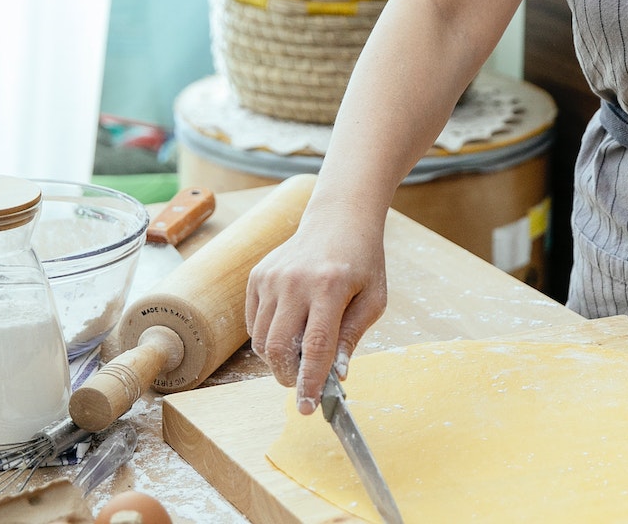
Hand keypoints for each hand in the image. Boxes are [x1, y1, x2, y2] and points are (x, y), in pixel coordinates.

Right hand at [245, 204, 387, 414]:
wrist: (339, 220)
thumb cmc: (362, 261)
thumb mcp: (373, 299)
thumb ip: (352, 336)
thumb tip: (335, 375)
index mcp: (330, 286)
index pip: (316, 346)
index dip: (311, 382)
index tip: (308, 408)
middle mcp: (295, 281)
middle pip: (279, 347)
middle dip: (289, 376)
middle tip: (303, 383)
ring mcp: (271, 278)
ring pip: (261, 340)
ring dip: (278, 360)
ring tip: (300, 355)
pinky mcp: (257, 277)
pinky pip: (254, 324)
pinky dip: (268, 339)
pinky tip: (289, 330)